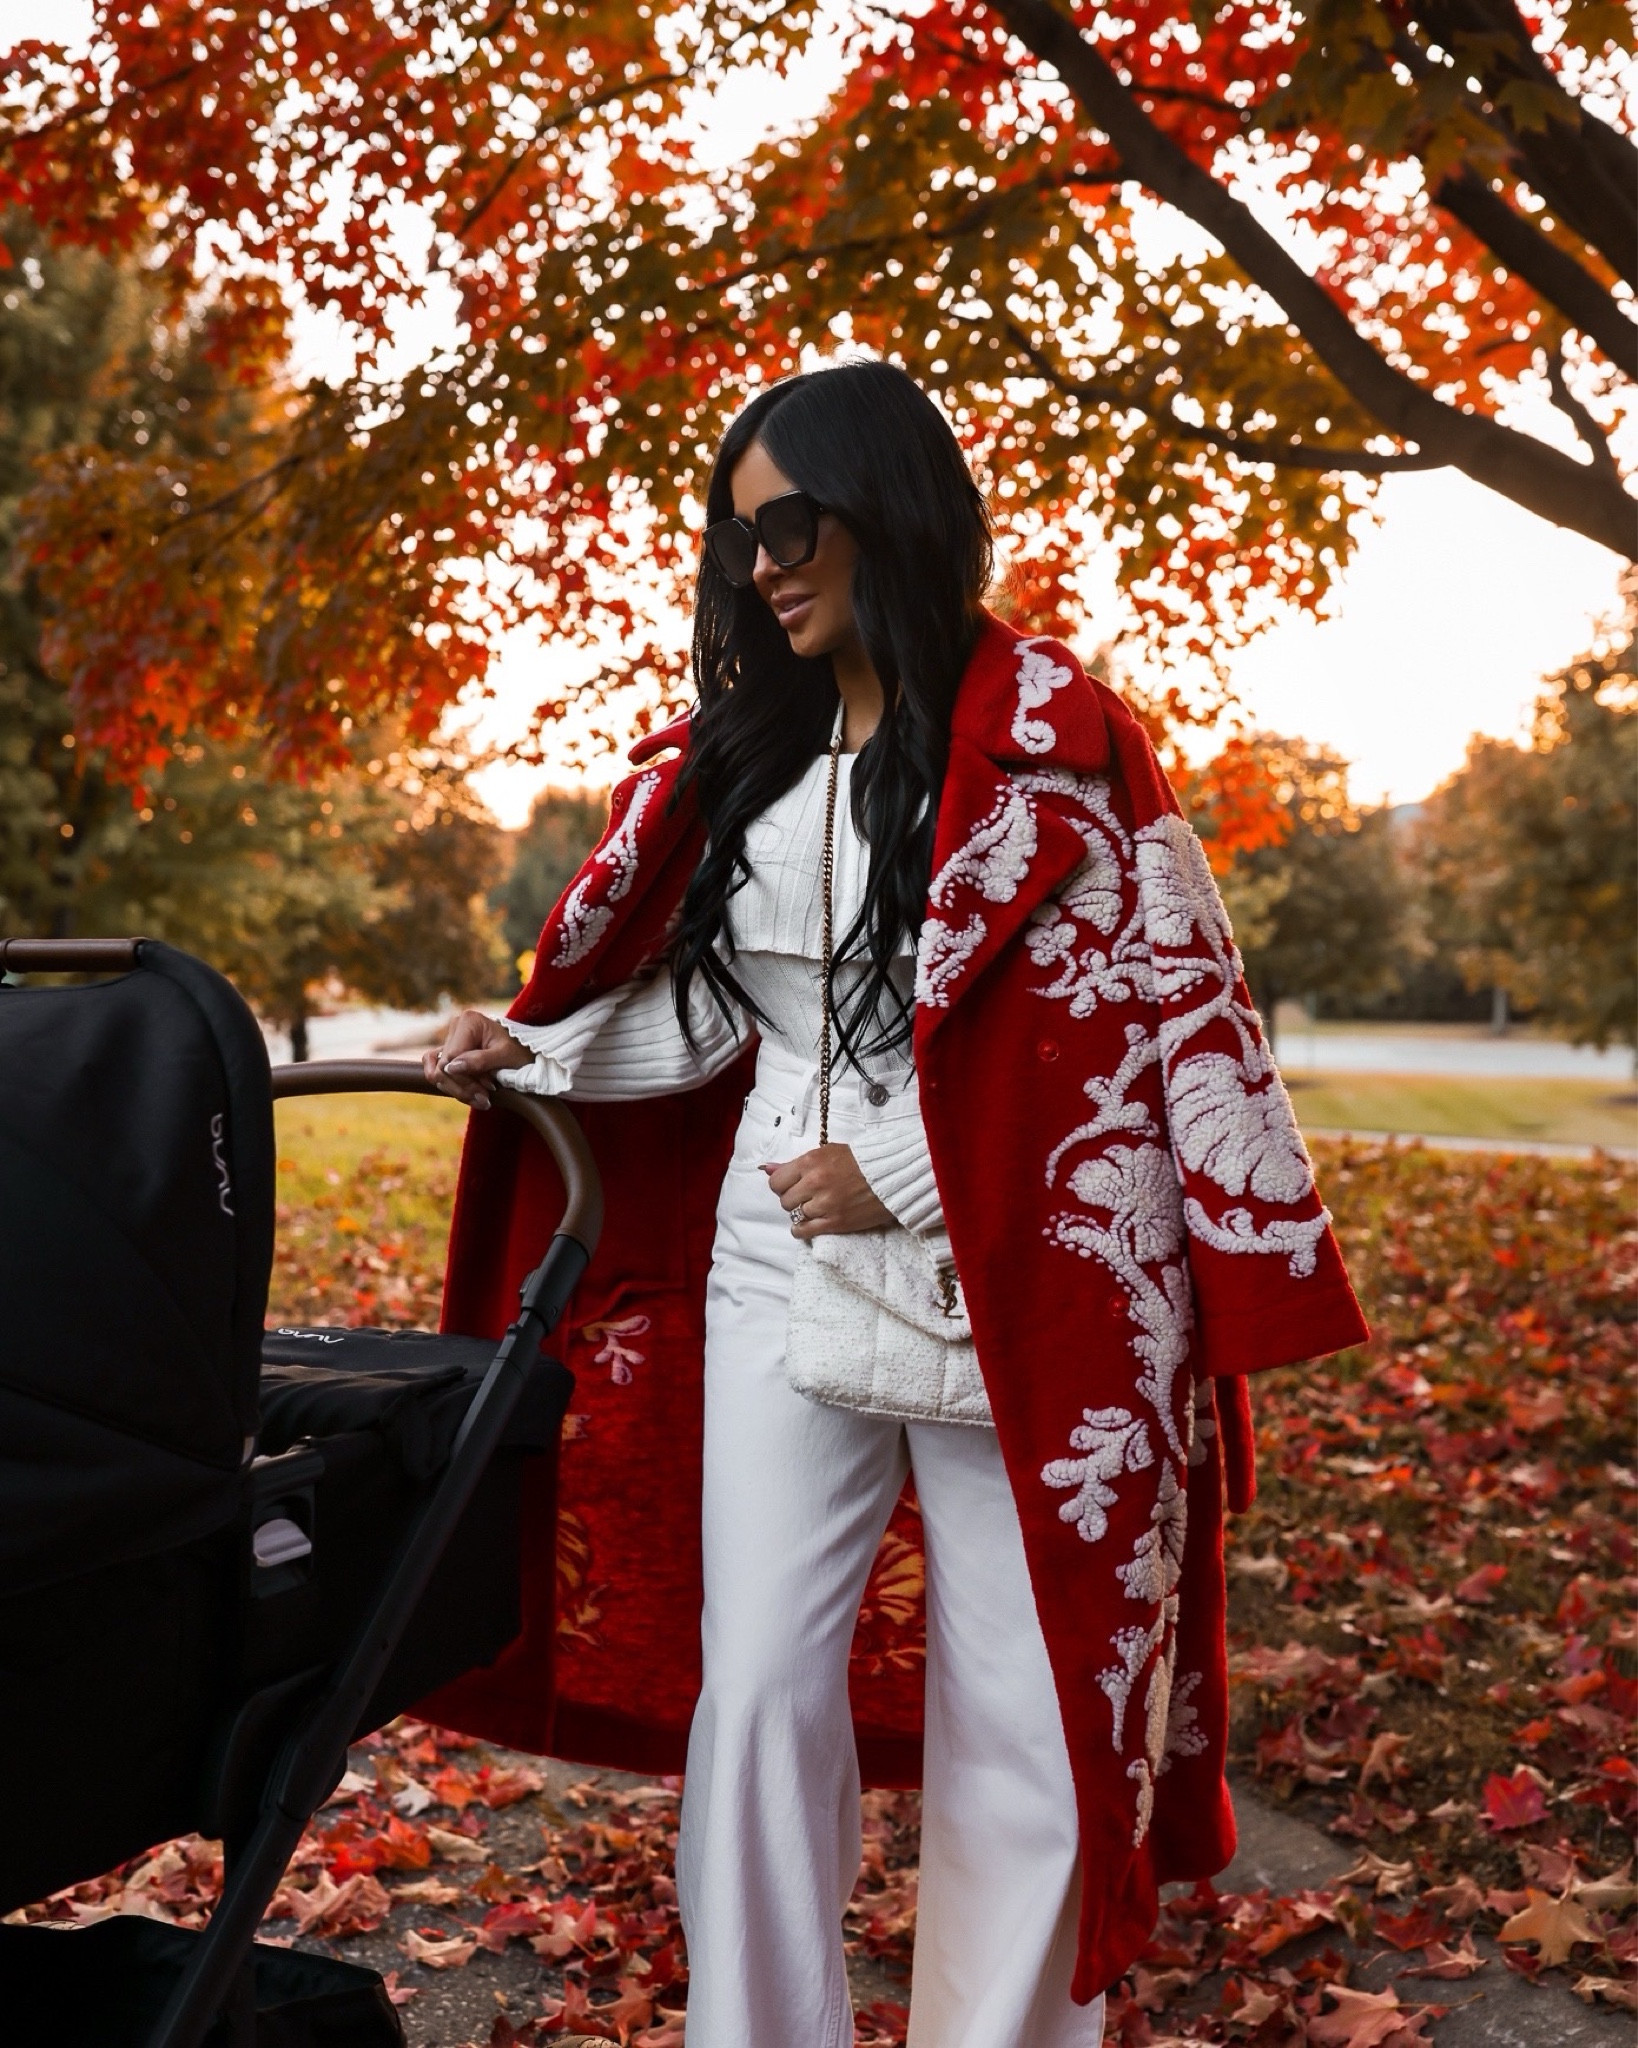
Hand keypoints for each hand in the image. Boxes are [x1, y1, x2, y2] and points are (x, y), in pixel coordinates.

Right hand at [422, 1009, 532, 1108]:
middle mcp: (455, 1026)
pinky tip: (467, 1093)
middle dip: (463, 1088)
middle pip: (443, 1067)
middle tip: (485, 1100)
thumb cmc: (520, 1052)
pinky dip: (449, 1085)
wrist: (526, 1054)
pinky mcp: (447, 1052)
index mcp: (468, 1021)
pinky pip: (434, 1071)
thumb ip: (479, 1061)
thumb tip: (451, 1067)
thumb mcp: (505, 1057)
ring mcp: (450, 1039)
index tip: (487, 1092)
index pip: (452, 1058)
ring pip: (436, 1072)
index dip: (465, 1080)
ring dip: (456, 1090)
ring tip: (480, 1098)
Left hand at [763, 1143, 894, 1237]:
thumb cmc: (861, 1161)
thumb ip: (795, 1164)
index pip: (777, 1181)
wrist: (892, 1175)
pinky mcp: (835, 1223)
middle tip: (807, 1196)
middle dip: (793, 1199)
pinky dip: (802, 1230)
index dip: (783, 1185)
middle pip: (785, 1200)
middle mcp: (814, 1183)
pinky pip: (804, 1231)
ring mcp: (824, 1204)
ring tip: (815, 1207)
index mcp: (811, 1162)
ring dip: (802, 1213)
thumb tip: (767, 1169)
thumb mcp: (827, 1153)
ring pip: (794, 1215)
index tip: (792, 1185)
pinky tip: (808, 1224)